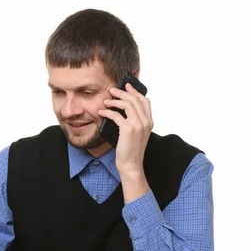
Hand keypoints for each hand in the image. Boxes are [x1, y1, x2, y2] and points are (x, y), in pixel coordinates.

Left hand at [98, 83, 152, 201]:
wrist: (131, 164)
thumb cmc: (131, 150)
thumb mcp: (136, 133)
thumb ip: (134, 121)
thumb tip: (122, 108)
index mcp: (149, 122)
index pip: (145, 101)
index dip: (135, 91)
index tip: (126, 85)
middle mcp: (146, 122)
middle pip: (135, 100)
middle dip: (122, 92)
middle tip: (111, 90)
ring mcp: (138, 125)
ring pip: (127, 104)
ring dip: (114, 100)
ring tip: (106, 101)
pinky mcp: (129, 130)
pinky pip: (117, 115)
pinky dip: (107, 112)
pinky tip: (101, 112)